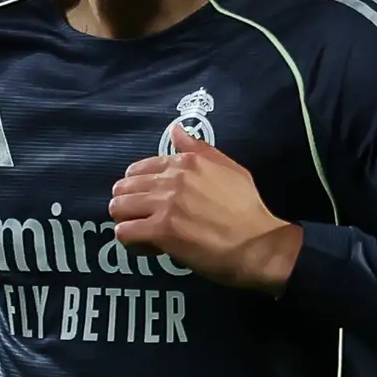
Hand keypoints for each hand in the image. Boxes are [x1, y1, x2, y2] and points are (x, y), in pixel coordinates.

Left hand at [109, 132, 301, 292]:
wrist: (258, 245)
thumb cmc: (248, 210)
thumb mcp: (230, 170)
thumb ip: (200, 150)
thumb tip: (176, 130)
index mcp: (187, 162)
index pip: (141, 168)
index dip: (141, 187)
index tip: (153, 203)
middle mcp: (172, 179)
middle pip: (124, 187)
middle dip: (129, 204)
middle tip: (144, 220)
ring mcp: (165, 204)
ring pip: (118, 208)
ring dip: (127, 221)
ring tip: (143, 233)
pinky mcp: (161, 231)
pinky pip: (125, 232)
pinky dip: (131, 241)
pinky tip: (147, 246)